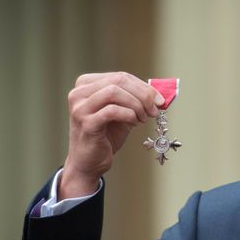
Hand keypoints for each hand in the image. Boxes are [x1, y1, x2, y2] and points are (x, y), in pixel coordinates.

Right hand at [59, 72, 163, 199]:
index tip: (159, 100)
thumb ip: (136, 99)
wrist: (89, 162)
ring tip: (143, 118)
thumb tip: (160, 94)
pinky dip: (128, 115)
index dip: (144, 87)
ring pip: (114, 92)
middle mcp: (79, 93)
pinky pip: (112, 111)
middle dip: (143, 94)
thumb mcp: (123, 112)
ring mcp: (80, 107)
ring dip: (136, 105)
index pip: (120, 77)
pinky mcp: (86, 123)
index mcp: (86, 85)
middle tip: (155, 109)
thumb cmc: (106, 135)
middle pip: (118, 81)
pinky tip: (133, 123)